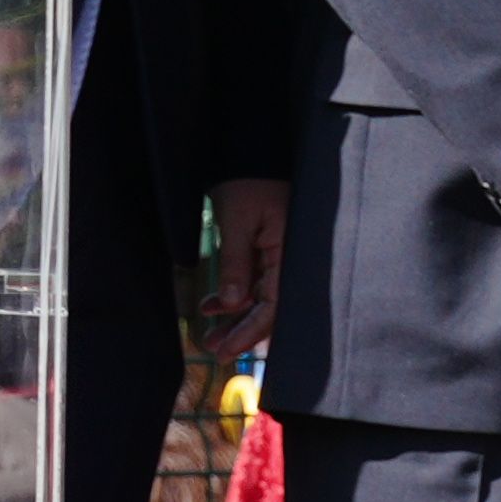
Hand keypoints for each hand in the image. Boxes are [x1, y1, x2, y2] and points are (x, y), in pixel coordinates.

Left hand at [191, 176, 286, 362]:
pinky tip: (210, 308)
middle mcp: (289, 258)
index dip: (251, 331)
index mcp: (289, 252)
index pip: (274, 304)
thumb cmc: (246, 181)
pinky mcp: (267, 249)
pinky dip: (232, 295)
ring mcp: (278, 255)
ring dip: (235, 317)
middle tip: (217, 351)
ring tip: (210, 337)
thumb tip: (230, 304)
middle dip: (243, 331)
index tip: (228, 351)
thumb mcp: (237, 221)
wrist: (248, 150)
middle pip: (270, 307)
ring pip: (259, 297)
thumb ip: (235, 263)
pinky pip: (253, 280)